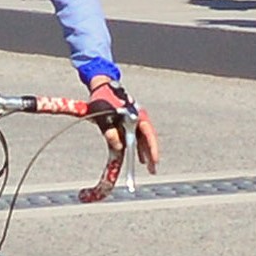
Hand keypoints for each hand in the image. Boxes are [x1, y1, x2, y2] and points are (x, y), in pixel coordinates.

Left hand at [79, 77, 158, 199]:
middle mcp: (138, 117)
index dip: (151, 149)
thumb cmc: (101, 99)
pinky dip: (138, 147)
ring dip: (145, 152)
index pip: (147, 135)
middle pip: (148, 138)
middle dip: (151, 154)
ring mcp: (134, 119)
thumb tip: (118, 146)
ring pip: (143, 138)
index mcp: (134, 115)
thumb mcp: (102, 116)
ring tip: (149, 167)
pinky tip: (139, 157)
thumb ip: (109, 131)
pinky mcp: (129, 121)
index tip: (154, 162)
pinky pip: (136, 136)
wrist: (101, 85)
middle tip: (153, 170)